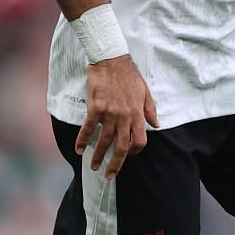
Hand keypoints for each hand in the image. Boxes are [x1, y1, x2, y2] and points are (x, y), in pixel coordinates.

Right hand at [75, 55, 157, 177]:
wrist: (111, 59)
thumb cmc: (129, 75)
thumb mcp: (145, 92)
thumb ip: (150, 111)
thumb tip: (156, 125)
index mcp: (137, 114)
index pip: (139, 141)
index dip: (134, 152)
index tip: (127, 155)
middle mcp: (125, 116)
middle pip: (122, 146)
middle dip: (116, 164)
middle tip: (109, 175)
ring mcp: (110, 112)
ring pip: (104, 140)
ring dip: (99, 156)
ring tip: (94, 166)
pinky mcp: (96, 107)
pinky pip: (88, 127)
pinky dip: (82, 139)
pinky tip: (78, 149)